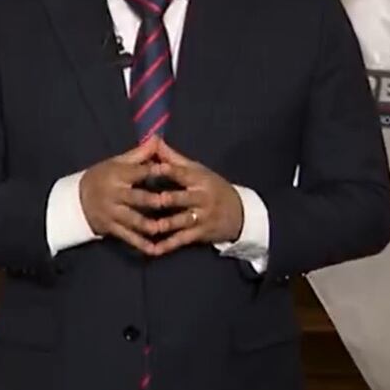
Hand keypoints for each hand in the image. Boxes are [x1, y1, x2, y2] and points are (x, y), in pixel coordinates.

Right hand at [77, 140, 167, 254]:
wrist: (75, 200)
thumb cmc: (102, 176)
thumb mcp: (116, 162)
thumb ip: (139, 154)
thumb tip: (157, 138)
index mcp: (117, 175)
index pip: (137, 172)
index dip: (154, 170)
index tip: (170, 168)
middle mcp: (114, 194)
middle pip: (136, 198)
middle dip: (152, 200)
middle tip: (169, 201)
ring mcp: (112, 213)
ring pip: (133, 220)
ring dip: (149, 225)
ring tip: (165, 228)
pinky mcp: (111, 228)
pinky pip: (127, 237)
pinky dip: (140, 244)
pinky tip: (154, 250)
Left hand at [136, 138, 243, 254]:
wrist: (241, 214)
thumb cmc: (212, 187)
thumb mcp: (197, 170)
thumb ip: (173, 158)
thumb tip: (154, 140)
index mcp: (199, 180)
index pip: (183, 173)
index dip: (169, 170)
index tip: (155, 167)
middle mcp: (201, 198)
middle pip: (183, 198)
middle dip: (169, 199)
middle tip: (153, 199)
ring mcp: (200, 218)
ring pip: (181, 221)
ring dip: (165, 224)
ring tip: (148, 227)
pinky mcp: (199, 234)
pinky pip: (181, 240)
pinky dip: (167, 246)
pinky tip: (152, 250)